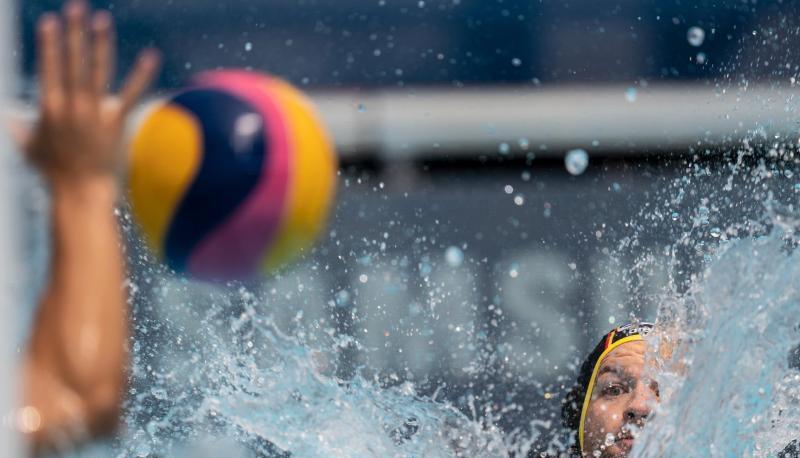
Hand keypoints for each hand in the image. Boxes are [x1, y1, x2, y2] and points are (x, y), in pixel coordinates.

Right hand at [25, 0, 159, 191]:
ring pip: (97, 71)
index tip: (51, 21)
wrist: (80, 193)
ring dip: (100, 44)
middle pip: (73, 62)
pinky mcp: (115, 123)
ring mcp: (94, 113)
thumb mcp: (29, 148)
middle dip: (74, 33)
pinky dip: (141, 75)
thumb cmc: (54, 173)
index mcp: (50, 107)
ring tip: (102, 20)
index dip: (49, 43)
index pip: (49, 68)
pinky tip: (150, 56)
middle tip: (77, 7)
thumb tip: (7, 117)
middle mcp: (71, 106)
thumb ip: (19, 128)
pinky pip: (130, 94)